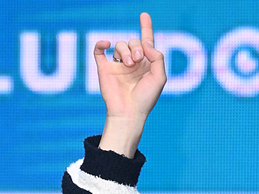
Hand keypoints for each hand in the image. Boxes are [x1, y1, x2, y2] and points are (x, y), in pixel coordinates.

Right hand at [94, 12, 166, 153]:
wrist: (128, 113)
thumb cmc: (146, 99)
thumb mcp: (160, 78)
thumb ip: (158, 58)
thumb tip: (146, 44)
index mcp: (146, 64)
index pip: (146, 42)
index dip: (146, 28)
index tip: (144, 15)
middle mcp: (132, 63)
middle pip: (133, 41)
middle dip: (135, 47)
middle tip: (136, 61)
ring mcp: (117, 65)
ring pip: (119, 45)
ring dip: (124, 51)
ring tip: (128, 65)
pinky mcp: (104, 69)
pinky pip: (99, 50)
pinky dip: (101, 43)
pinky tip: (106, 43)